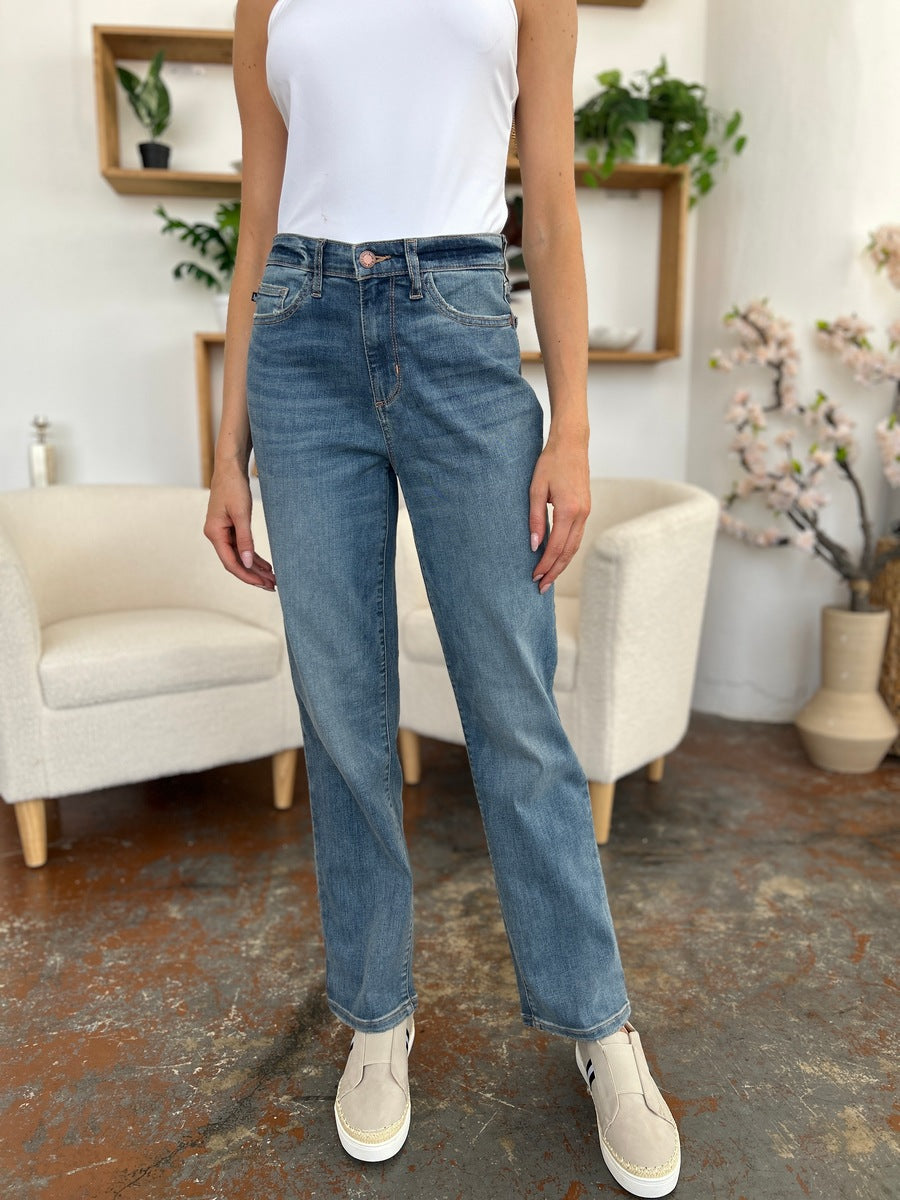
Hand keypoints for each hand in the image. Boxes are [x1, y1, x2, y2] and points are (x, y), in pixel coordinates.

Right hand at [204, 464, 276, 590]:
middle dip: (253, 575)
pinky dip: (253, 557)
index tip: (263, 584)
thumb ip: (245, 540)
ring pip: (239, 556)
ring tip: (272, 578)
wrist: (230, 468)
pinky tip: (265, 565)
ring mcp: (222, 532)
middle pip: (235, 562)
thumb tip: (248, 563)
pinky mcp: (229, 528)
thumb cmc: (234, 487)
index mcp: (214, 533)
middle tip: (272, 586)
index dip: (247, 575)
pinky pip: (241, 547)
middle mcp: (216, 535)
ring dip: (255, 568)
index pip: (231, 562)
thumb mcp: (241, 514)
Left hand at [528, 433, 590, 593]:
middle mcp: (581, 514)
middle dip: (554, 571)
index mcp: (568, 510)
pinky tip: (558, 558)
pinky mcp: (586, 510)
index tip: (534, 577)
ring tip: (549, 578)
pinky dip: (567, 551)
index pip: (556, 547)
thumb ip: (535, 519)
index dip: (545, 564)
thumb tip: (534, 546)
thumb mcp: (536, 489)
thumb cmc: (550, 463)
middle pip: (568, 552)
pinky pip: (577, 536)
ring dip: (562, 564)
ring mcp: (586, 512)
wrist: (572, 445)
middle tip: (541, 587)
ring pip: (575, 546)